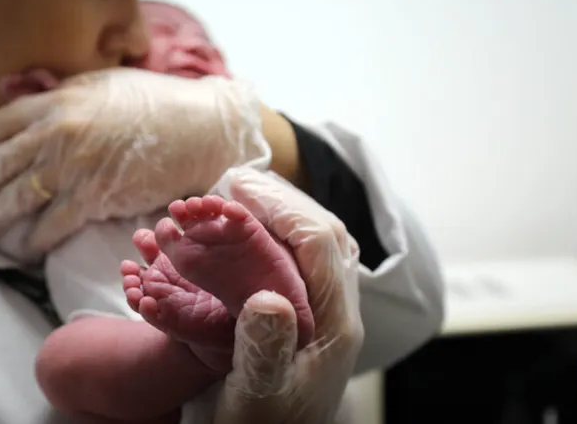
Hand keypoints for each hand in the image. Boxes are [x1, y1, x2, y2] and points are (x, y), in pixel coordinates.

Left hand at [0, 68, 269, 253]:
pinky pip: (49, 226)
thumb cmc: (157, 102)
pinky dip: (32, 242)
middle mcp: (57, 132)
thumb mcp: (101, 83)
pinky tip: (24, 251)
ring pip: (15, 201)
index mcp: (57, 100)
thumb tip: (24, 93)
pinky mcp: (94, 197)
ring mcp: (73, 167)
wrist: (201, 127)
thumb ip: (61, 91)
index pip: (0, 127)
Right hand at [209, 167, 364, 423]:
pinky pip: (302, 265)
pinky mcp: (310, 321)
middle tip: (238, 181)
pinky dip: (277, 238)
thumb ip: (265, 349)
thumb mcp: (259, 396)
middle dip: (284, 200)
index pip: (320, 245)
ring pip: (316, 248)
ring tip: (242, 197)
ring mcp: (327, 316)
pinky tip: (249, 233)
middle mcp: (338, 314)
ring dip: (284, 215)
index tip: (238, 186)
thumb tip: (268, 297)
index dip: (281, 207)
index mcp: (335, 326)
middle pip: (326, 236)